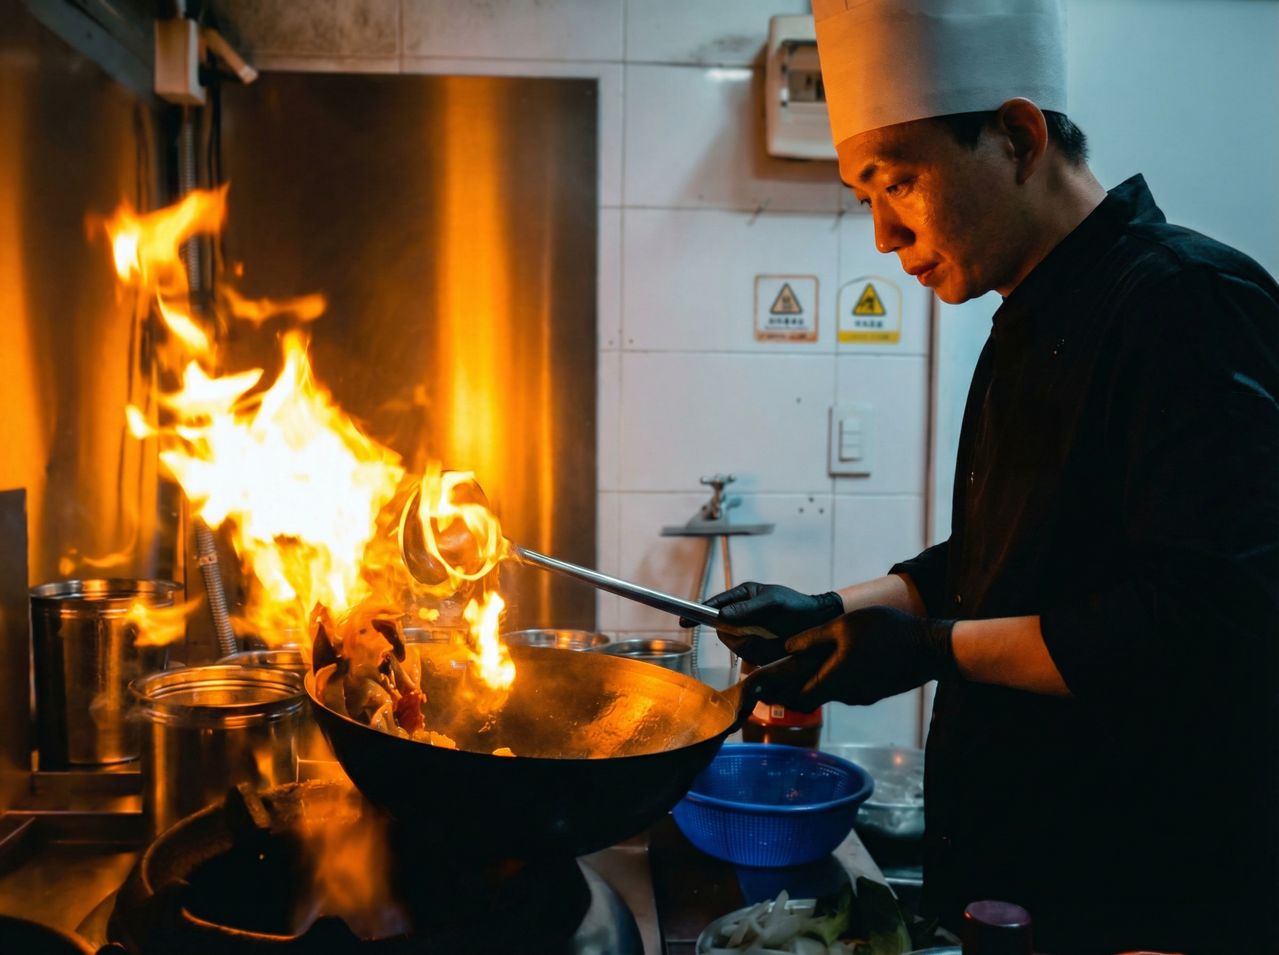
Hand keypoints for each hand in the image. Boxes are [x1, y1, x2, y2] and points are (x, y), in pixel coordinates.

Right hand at [679, 582, 843, 665]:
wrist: (818, 622)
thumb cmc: (795, 605)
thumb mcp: (772, 602)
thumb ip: (747, 607)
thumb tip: (721, 615)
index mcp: (741, 597)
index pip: (713, 605)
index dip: (697, 613)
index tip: (684, 621)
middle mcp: (740, 615)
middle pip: (722, 630)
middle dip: (737, 634)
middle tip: (757, 634)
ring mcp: (747, 632)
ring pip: (735, 644)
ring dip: (751, 644)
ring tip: (773, 638)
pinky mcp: (756, 649)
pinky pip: (748, 655)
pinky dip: (760, 654)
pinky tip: (775, 647)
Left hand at [751, 605, 957, 708]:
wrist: (930, 649)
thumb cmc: (887, 632)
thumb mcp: (845, 626)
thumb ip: (813, 637)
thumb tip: (787, 647)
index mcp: (833, 679)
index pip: (794, 696)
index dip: (774, 691)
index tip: (756, 686)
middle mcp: (845, 694)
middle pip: (808, 697)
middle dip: (787, 688)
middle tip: (768, 678)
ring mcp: (861, 696)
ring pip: (827, 691)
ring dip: (810, 682)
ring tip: (795, 665)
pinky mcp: (873, 692)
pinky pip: (844, 688)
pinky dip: (831, 679)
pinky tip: (831, 663)